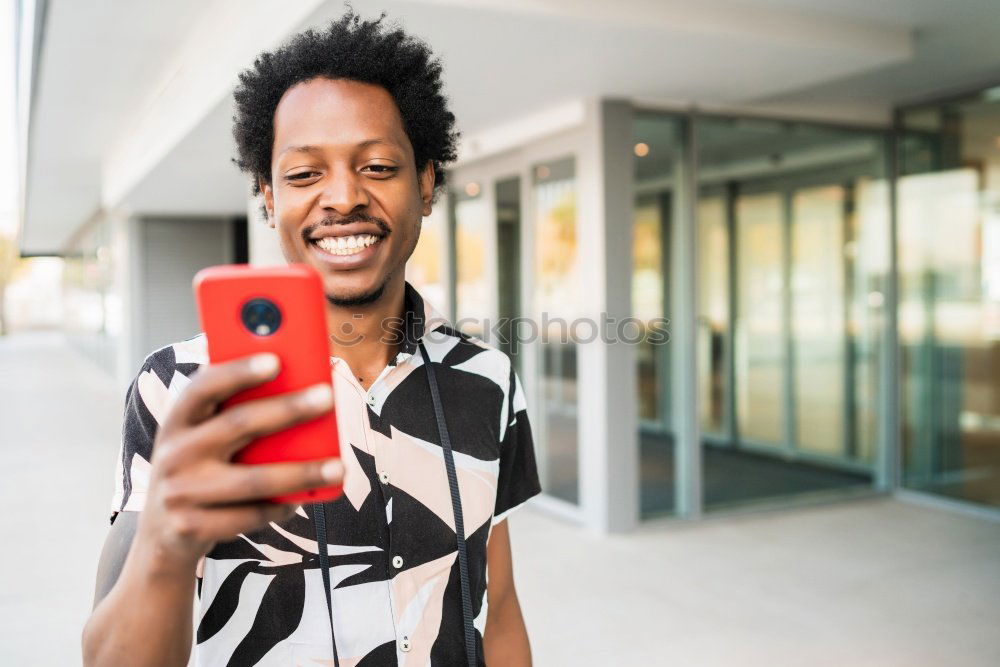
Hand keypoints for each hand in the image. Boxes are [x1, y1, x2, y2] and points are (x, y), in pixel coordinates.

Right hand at [136, 353, 342, 569]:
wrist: (162, 534)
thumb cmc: (200, 470)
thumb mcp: (201, 438)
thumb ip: (233, 414)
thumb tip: (300, 388)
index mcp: (177, 421)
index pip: (203, 387)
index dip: (237, 372)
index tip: (275, 360)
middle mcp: (174, 453)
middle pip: (237, 425)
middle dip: (287, 409)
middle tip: (327, 398)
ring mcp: (179, 493)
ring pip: (253, 480)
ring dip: (301, 472)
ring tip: (338, 467)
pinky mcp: (191, 528)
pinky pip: (251, 516)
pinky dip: (282, 506)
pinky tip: (305, 498)